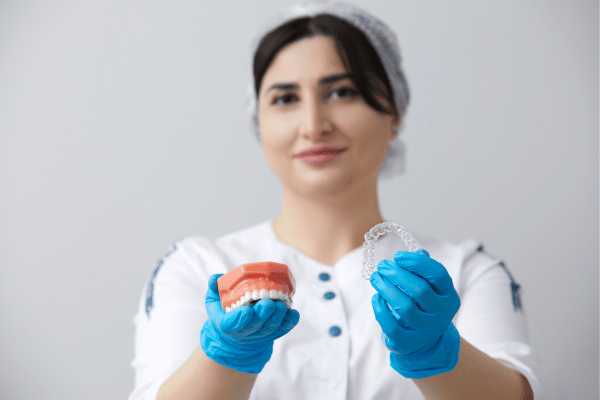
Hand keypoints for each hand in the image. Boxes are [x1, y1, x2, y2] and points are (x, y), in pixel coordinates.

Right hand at [200, 273, 299, 373]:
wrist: (236, 331)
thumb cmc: (225, 310)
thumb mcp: (214, 300)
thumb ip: (215, 288)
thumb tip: (215, 277)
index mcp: (226, 324)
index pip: (231, 324)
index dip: (239, 318)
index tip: (247, 311)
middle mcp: (243, 332)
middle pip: (254, 326)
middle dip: (262, 315)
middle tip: (269, 303)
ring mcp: (259, 334)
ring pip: (269, 328)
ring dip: (277, 318)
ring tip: (282, 305)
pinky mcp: (272, 333)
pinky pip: (282, 330)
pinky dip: (289, 323)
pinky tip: (294, 314)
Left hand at [370, 250, 460, 378]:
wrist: (424, 342)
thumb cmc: (422, 307)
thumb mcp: (429, 289)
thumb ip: (424, 271)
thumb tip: (419, 251)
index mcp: (449, 297)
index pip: (438, 274)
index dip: (416, 262)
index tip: (397, 256)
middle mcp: (441, 315)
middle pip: (419, 289)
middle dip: (397, 274)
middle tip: (382, 266)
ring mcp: (426, 331)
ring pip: (404, 307)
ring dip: (386, 288)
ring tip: (376, 278)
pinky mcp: (408, 343)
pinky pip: (391, 326)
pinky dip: (381, 309)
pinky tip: (377, 297)